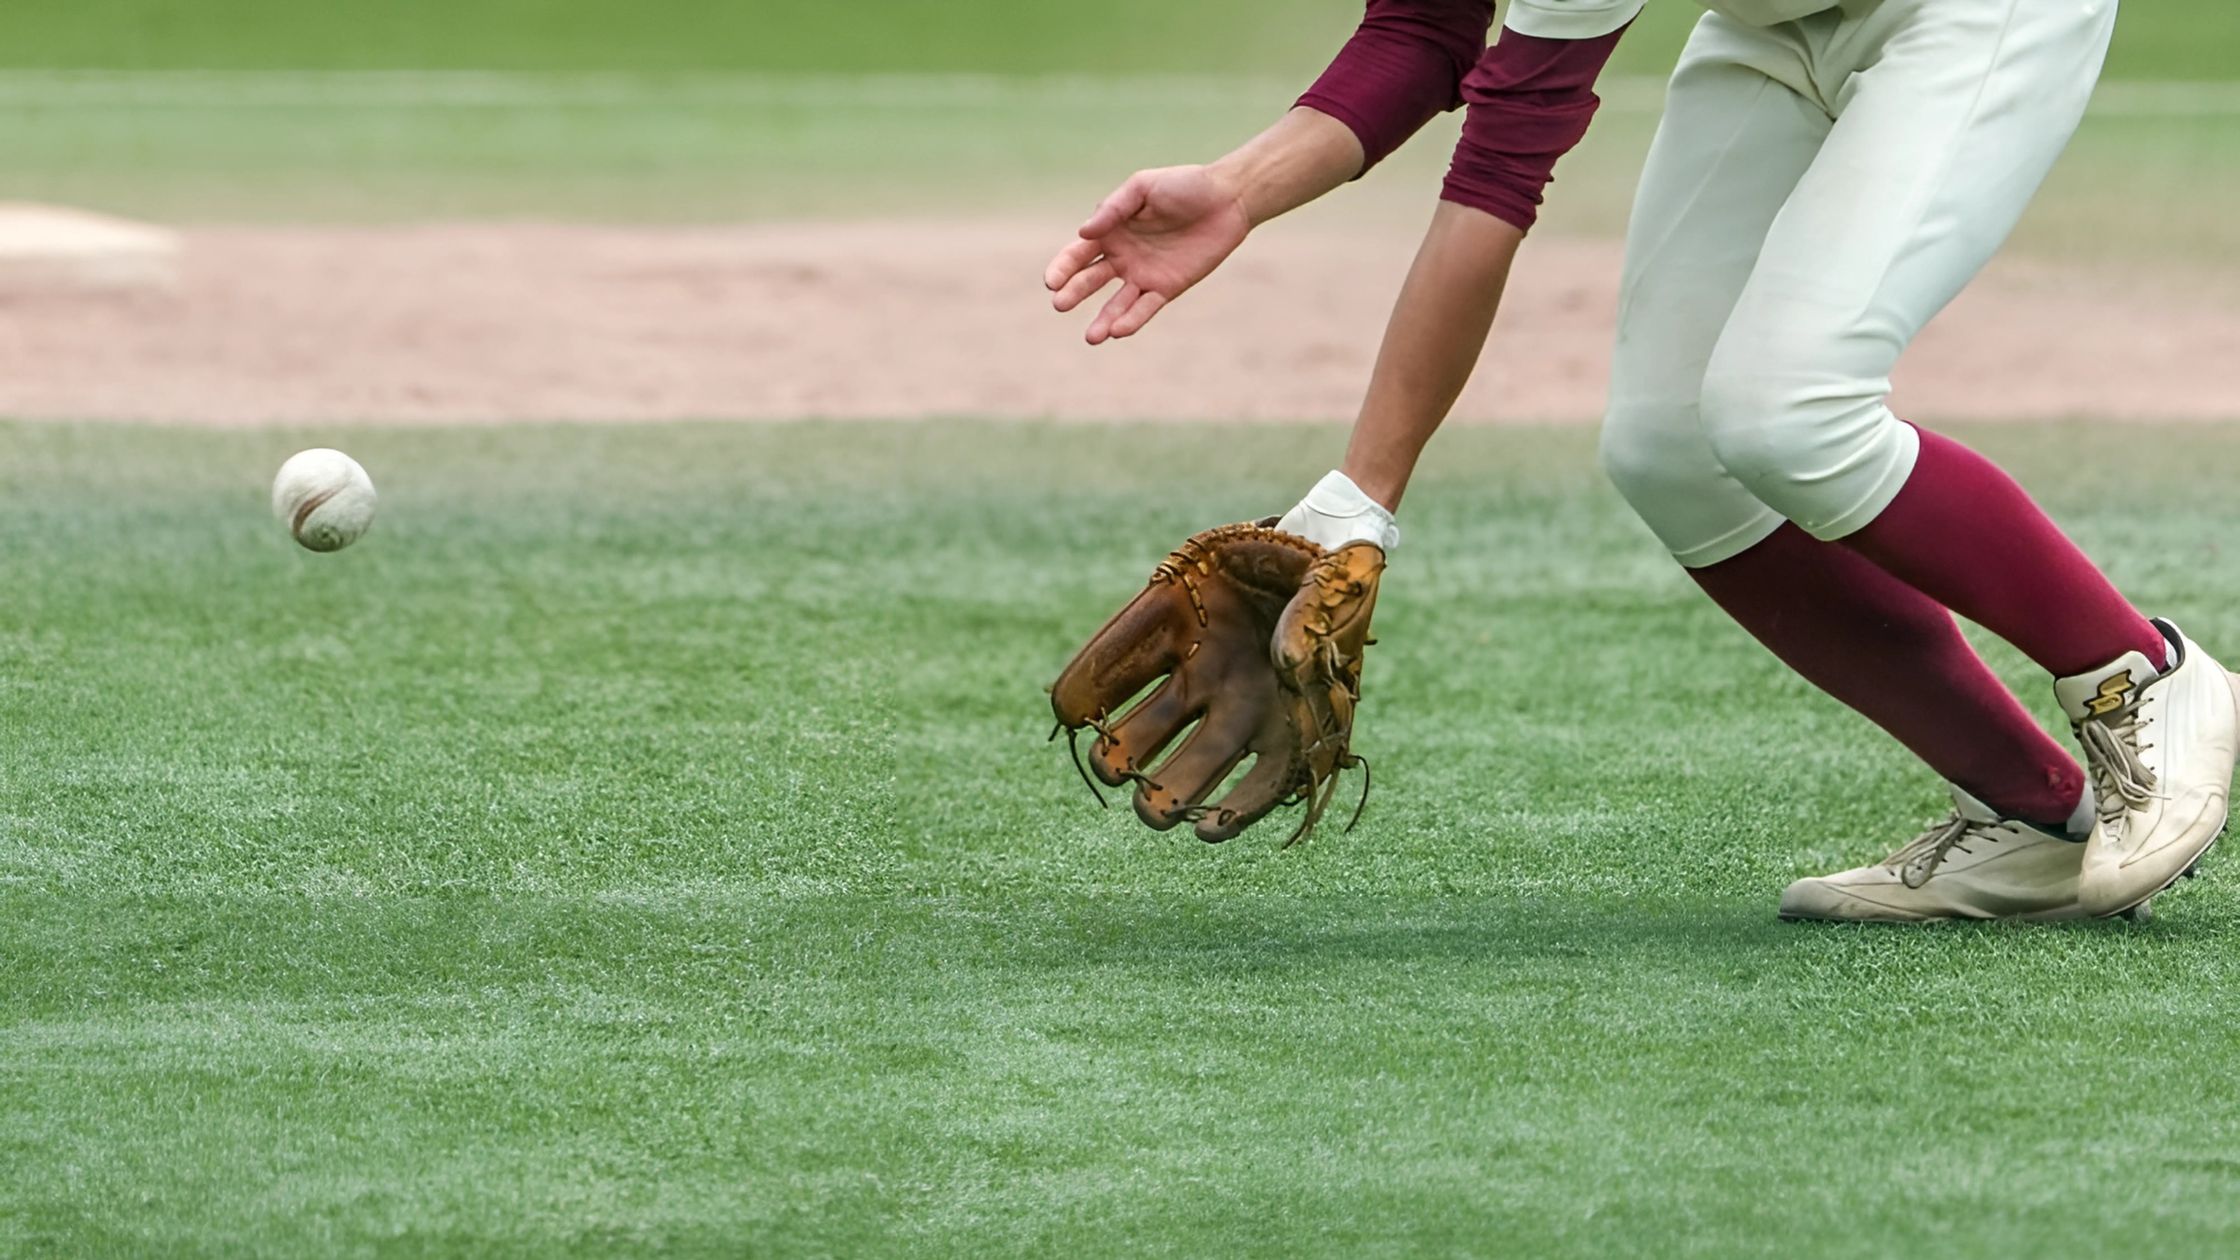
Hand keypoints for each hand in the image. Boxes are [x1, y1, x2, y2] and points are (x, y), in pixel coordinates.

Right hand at [1044, 165, 1251, 344]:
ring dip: (1104, 320)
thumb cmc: (1183, 185)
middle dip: (1074, 292)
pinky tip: (1119, 331)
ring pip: (1117, 303)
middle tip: (1059, 304)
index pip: (1078, 253)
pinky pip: (1145, 307)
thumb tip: (1084, 232)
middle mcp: (1122, 256)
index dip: (1063, 267)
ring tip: (1092, 338)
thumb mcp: (1142, 187)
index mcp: (1110, 231)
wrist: (1226, 199)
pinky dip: (1132, 320)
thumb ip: (1114, 208)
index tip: (1051, 281)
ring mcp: (1143, 275)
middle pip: (1090, 279)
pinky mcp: (1166, 287)